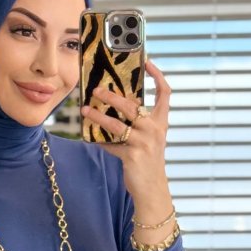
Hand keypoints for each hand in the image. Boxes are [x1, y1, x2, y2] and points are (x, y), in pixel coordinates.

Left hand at [79, 58, 172, 186]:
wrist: (152, 188)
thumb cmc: (148, 161)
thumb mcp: (149, 139)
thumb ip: (138, 124)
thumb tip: (116, 106)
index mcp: (161, 123)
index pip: (165, 94)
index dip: (157, 76)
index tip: (148, 62)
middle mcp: (154, 130)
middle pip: (132, 105)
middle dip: (111, 96)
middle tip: (96, 90)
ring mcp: (143, 143)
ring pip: (116, 124)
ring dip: (98, 117)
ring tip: (85, 110)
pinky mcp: (132, 155)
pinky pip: (110, 144)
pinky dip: (98, 141)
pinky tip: (88, 138)